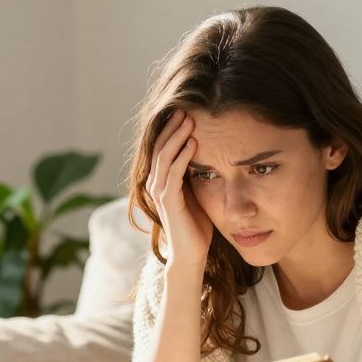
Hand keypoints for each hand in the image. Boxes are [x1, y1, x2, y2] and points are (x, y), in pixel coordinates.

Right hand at [146, 108, 213, 270]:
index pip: (162, 147)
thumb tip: (207, 151)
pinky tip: (194, 144)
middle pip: (159, 147)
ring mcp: (160, 192)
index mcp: (160, 180)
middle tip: (185, 107)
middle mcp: (155, 184)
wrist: (192, 253)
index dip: (171, 128)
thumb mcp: (196, 192)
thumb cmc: (196, 225)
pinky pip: (173, 173)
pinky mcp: (168, 202)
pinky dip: (182, 157)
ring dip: (177, 137)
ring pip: (164, 156)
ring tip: (189, 120)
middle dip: (172, 127)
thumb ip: (194, 173)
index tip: (186, 110)